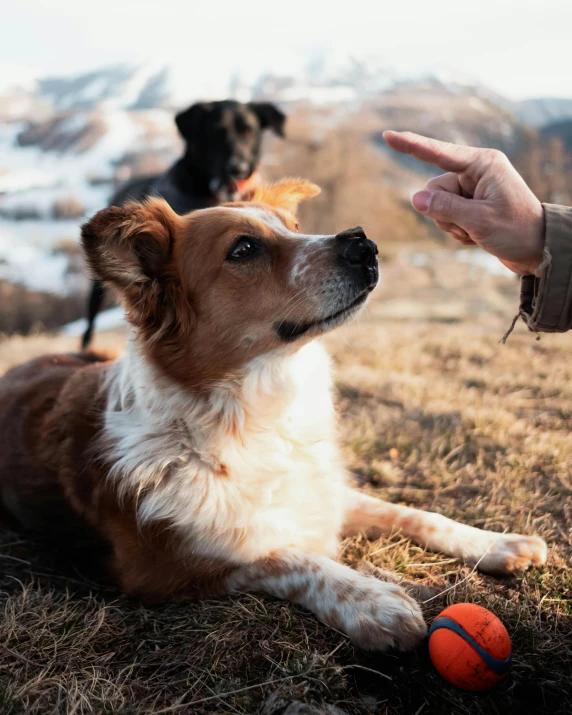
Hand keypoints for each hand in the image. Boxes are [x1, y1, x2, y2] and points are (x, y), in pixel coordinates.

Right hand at [383, 131, 544, 274]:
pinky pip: (445, 217)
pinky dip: (457, 230)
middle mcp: (475, 172)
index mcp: (483, 164)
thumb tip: (415, 198)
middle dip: (445, 213)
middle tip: (472, 225)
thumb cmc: (516, 231)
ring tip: (477, 232)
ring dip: (452, 225)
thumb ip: (445, 208)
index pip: (438, 153)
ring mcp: (472, 189)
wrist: (538, 249)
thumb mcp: (479, 221)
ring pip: (437, 206)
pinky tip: (477, 235)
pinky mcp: (470, 205)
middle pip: (434, 189)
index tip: (387, 135)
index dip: (411, 145)